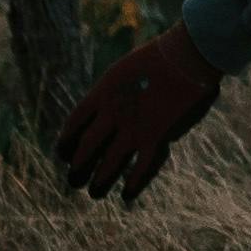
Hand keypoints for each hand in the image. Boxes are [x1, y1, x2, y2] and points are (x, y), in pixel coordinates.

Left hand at [55, 24, 221, 199]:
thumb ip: (114, 92)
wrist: (187, 55)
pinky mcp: (156, 136)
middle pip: (85, 149)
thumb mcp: (125, 70)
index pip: (73, 124)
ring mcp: (133, 126)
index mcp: (102, 93)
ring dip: (99, 182)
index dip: (65, 143)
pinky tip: (127, 195)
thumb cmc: (161, 57)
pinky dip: (132, 184)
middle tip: (74, 180)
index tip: (63, 155)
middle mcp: (112, 113)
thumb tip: (107, 111)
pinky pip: (140, 167)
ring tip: (95, 193)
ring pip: (108, 164)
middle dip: (77, 168)